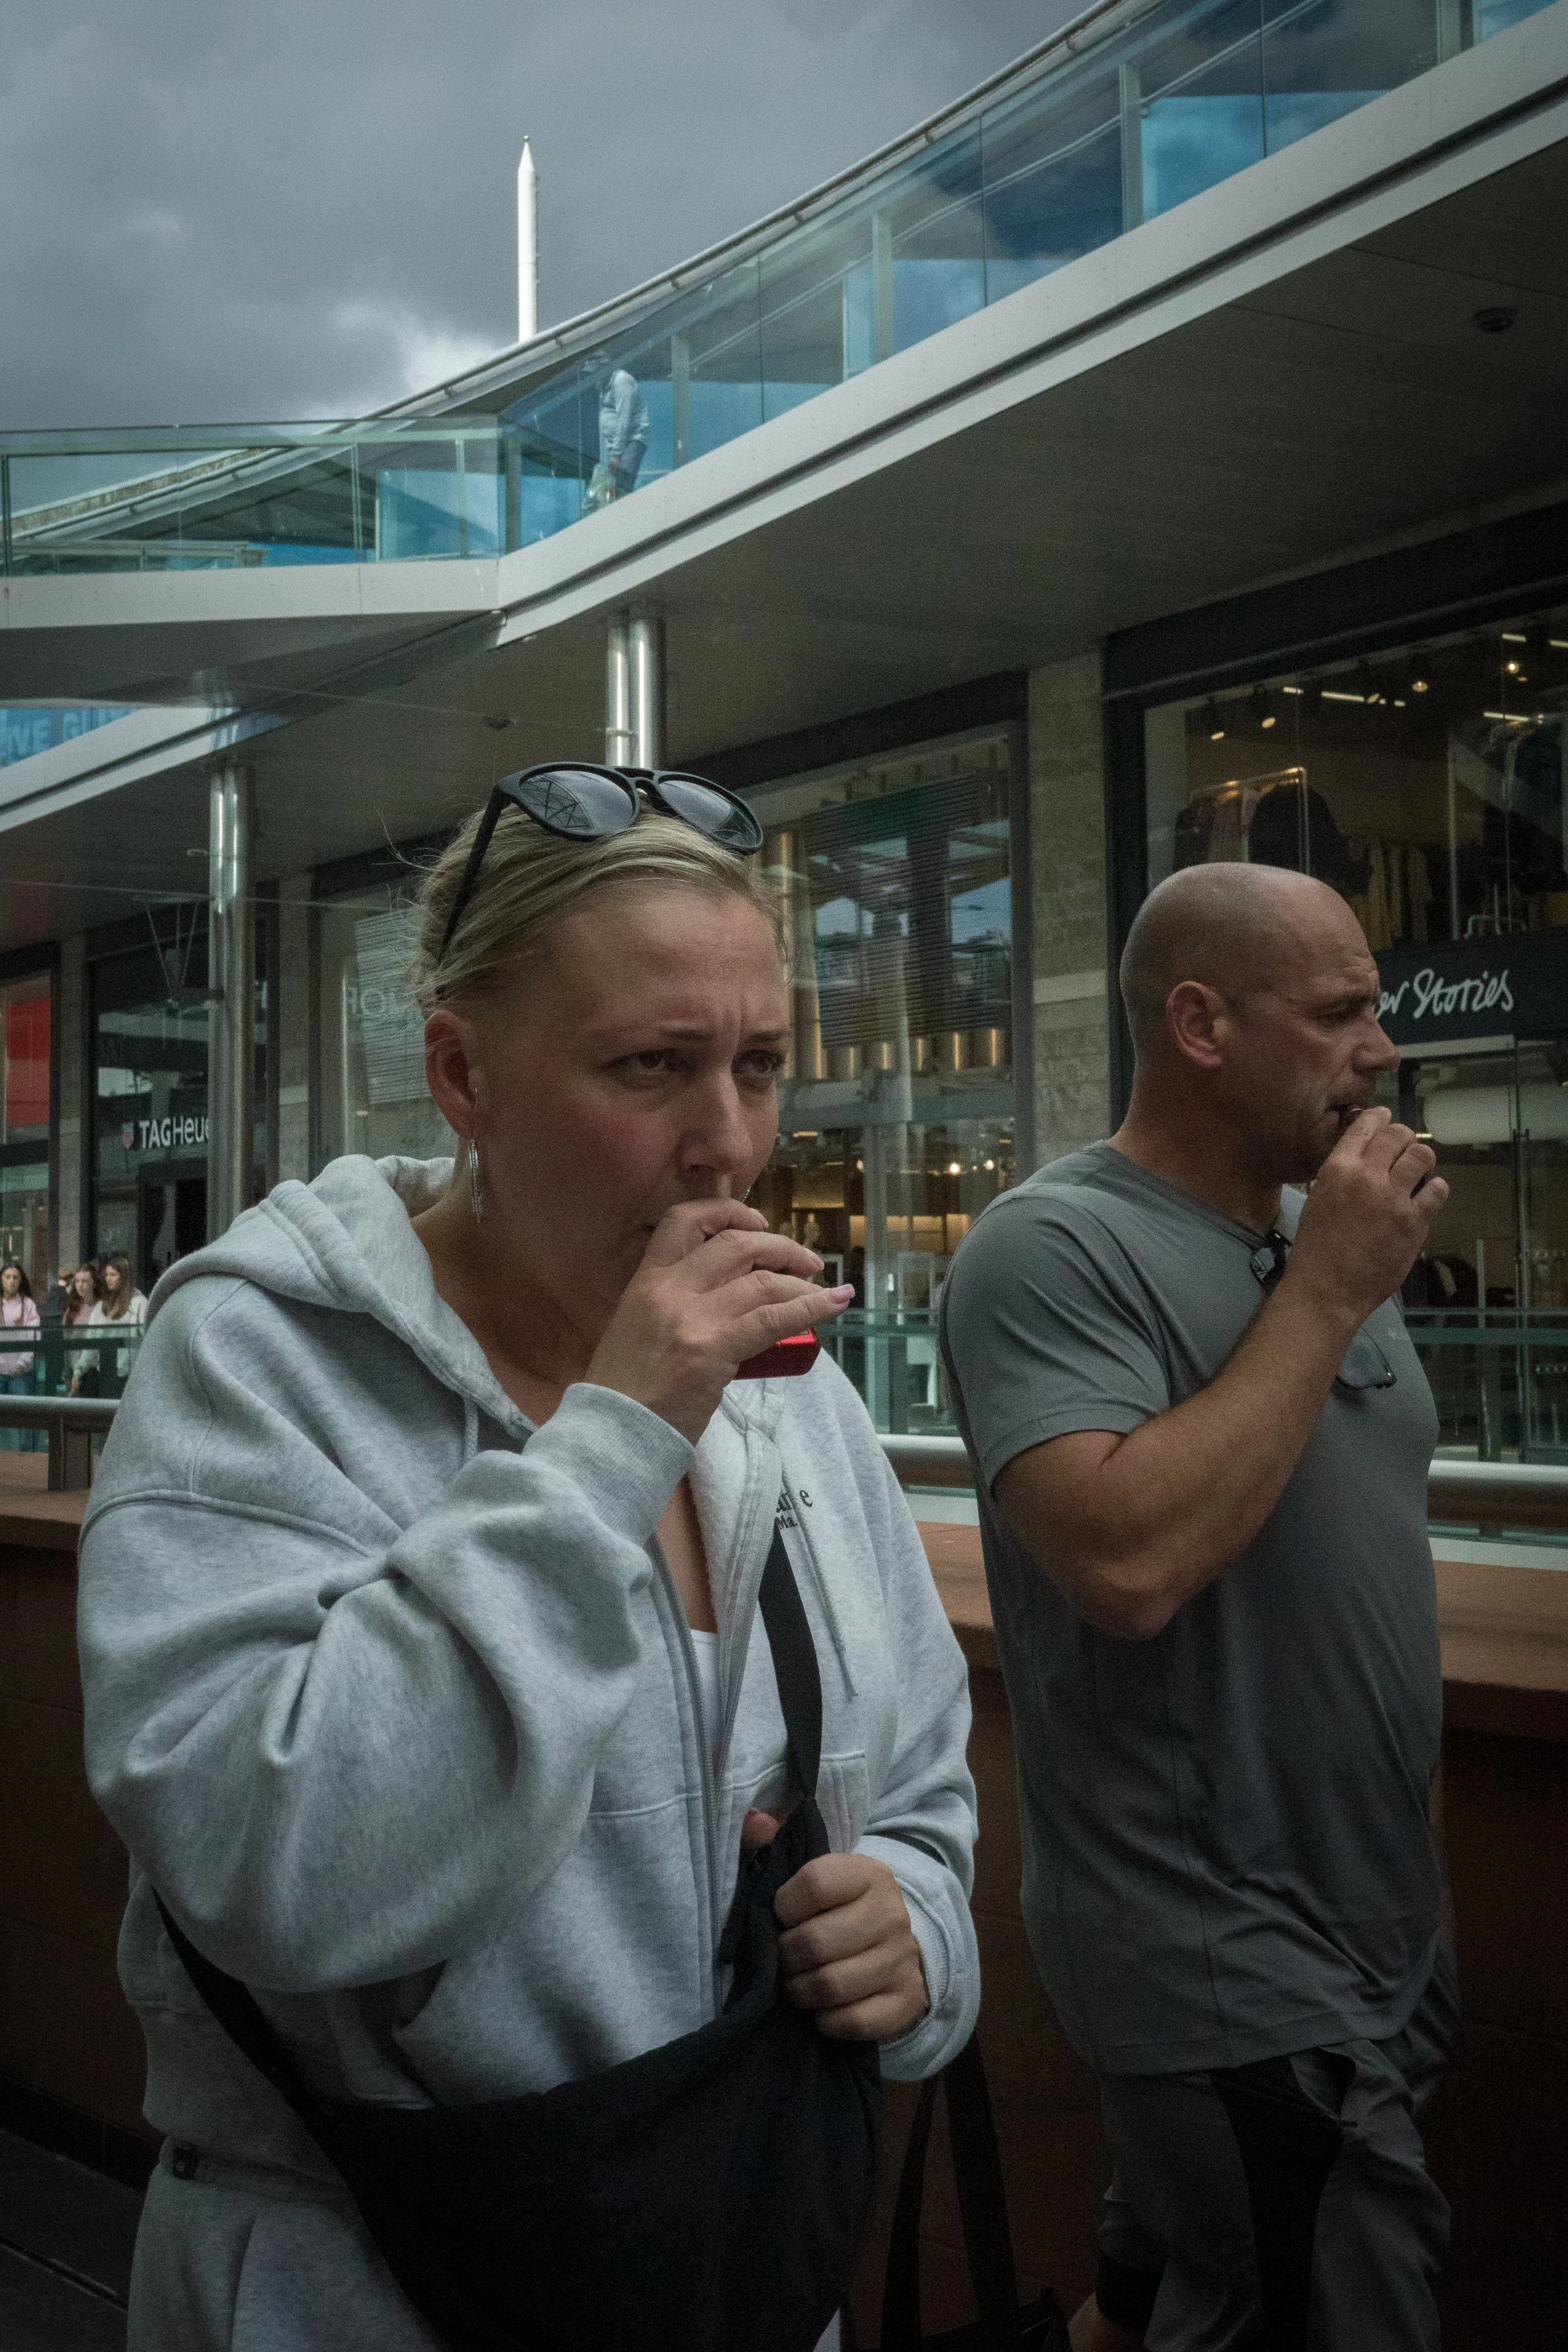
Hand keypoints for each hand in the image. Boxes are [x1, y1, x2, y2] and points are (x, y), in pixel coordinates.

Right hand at [585, 1199, 853, 1444]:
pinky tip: (836, 1303)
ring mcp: (692, 1318)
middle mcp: (669, 1289)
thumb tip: (722, 1304)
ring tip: (825, 1290)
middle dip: (779, 1247)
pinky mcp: (714, 1349)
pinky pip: (774, 1319)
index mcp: (645, 1281)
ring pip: (763, 1281)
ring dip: (802, 1282)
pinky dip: (811, 1308)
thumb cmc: (624, 1393)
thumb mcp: (637, 1331)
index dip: (726, 1211)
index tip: (756, 1221)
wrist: (611, 1434)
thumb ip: (672, 1308)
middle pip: (736, 1245)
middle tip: (805, 1262)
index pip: (683, 1220)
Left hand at [775, 1852, 927, 2043]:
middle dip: (785, 1957)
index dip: (783, 1907)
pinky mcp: (907, 2002)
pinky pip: (853, 2021)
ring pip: (831, 1985)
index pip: (813, 1884)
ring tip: (796, 1984)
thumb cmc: (837, 1911)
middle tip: (782, 1960)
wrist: (894, 1949)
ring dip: (800, 1991)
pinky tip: (822, 2009)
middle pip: (815, 1942)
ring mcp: (903, 1960)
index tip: (781, 1916)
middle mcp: (892, 1914)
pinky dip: (827, 2020)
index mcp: (869, 1874)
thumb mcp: (811, 1875)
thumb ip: (773, 1847)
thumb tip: (754, 1821)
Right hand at [1287, 1107, 1447, 1332]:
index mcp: (1338, 1169)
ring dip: (1423, 1159)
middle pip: (1398, 1136)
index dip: (1380, 1118)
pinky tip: (1429, 1193)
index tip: (1386, 1118)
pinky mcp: (1414, 1222)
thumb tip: (1364, 1159)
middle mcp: (1367, 1176)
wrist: (1328, 1288)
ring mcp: (1393, 1198)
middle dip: (1404, 1137)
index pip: (1365, 1127)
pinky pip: (1437, 1190)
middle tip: (1405, 1147)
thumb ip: (1342, 1175)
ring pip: (1422, 1156)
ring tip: (1419, 1169)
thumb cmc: (1316, 1248)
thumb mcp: (1318, 1199)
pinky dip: (1436, 1188)